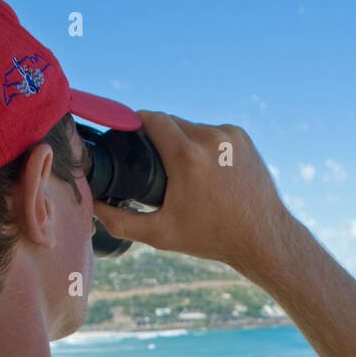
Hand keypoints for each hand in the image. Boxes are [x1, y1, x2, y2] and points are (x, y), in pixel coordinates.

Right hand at [91, 111, 296, 271]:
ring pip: (192, 127)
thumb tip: (93, 207)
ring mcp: (230, 136)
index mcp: (187, 157)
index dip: (134, 124)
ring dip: (182, 141)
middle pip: (170, 122)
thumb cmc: (211, 238)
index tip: (126, 136)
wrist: (262, 238)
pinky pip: (212, 133)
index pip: (150, 118)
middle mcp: (210, 139)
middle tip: (155, 166)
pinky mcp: (242, 138)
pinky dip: (204, 145)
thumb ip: (121, 221)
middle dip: (158, 138)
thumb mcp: (161, 234)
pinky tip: (205, 168)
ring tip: (182, 171)